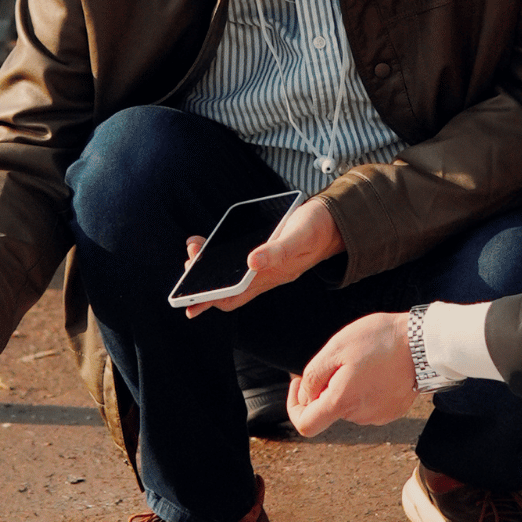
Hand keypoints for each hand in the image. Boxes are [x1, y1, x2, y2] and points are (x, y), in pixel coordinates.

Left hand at [182, 197, 343, 317]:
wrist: (334, 222)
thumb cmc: (317, 229)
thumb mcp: (299, 237)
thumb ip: (278, 250)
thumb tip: (252, 261)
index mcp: (272, 276)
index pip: (234, 297)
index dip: (210, 299)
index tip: (189, 297)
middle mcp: (265, 275)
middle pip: (227, 289)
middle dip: (202, 284)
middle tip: (188, 264)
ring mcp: (263, 265)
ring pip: (229, 275)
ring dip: (208, 266)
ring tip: (194, 248)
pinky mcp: (263, 253)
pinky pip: (236, 261)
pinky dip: (219, 254)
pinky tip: (210, 241)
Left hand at [286, 312, 419, 436]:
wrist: (424, 343)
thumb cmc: (379, 340)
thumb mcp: (335, 348)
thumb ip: (313, 376)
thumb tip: (304, 396)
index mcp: (342, 402)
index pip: (306, 425)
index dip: (294, 407)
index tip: (298, 385)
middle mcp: (360, 416)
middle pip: (328, 410)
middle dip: (325, 387)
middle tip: (338, 358)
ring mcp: (379, 416)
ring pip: (349, 405)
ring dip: (347, 386)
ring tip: (363, 360)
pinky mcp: (394, 410)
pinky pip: (369, 404)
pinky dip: (366, 389)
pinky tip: (377, 368)